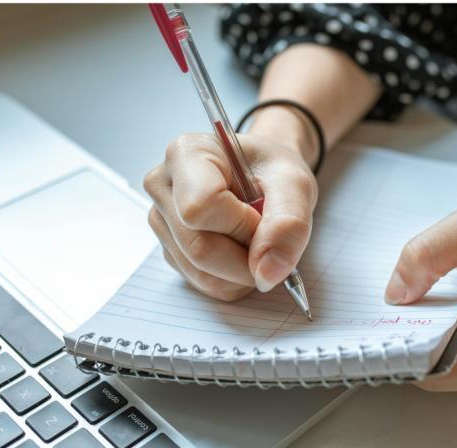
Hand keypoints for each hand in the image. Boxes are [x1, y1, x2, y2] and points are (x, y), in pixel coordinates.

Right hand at [143, 132, 316, 300]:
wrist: (265, 176)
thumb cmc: (273, 171)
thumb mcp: (295, 184)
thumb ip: (288, 224)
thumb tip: (268, 274)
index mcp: (187, 154)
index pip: (200, 208)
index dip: (241, 226)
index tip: (264, 217)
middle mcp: (163, 186)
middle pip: (199, 249)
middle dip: (247, 258)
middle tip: (269, 238)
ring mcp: (162, 222)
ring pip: (202, 274)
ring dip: (243, 272)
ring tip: (256, 240)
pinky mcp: (170, 250)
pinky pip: (204, 284)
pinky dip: (234, 279)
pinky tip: (243, 252)